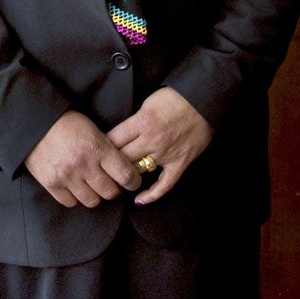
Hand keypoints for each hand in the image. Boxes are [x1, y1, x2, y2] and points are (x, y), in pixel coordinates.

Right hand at [23, 110, 141, 208]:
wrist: (35, 122)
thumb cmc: (67, 124)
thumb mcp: (93, 130)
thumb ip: (107, 151)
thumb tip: (121, 171)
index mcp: (98, 148)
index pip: (126, 175)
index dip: (133, 182)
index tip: (132, 181)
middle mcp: (84, 165)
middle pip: (110, 193)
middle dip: (114, 190)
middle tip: (111, 183)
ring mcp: (67, 176)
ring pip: (92, 201)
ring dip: (95, 195)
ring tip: (92, 186)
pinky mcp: (51, 183)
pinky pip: (70, 202)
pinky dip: (75, 197)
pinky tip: (75, 187)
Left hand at [108, 87, 213, 204]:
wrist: (204, 100)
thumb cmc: (175, 98)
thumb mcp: (147, 103)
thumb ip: (134, 121)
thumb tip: (120, 135)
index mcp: (141, 122)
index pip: (112, 140)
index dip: (101, 146)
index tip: (96, 151)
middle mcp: (151, 140)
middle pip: (121, 158)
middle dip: (109, 164)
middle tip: (101, 168)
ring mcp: (166, 154)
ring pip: (137, 171)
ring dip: (126, 176)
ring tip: (115, 180)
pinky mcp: (180, 163)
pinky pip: (164, 184)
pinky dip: (152, 195)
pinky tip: (139, 201)